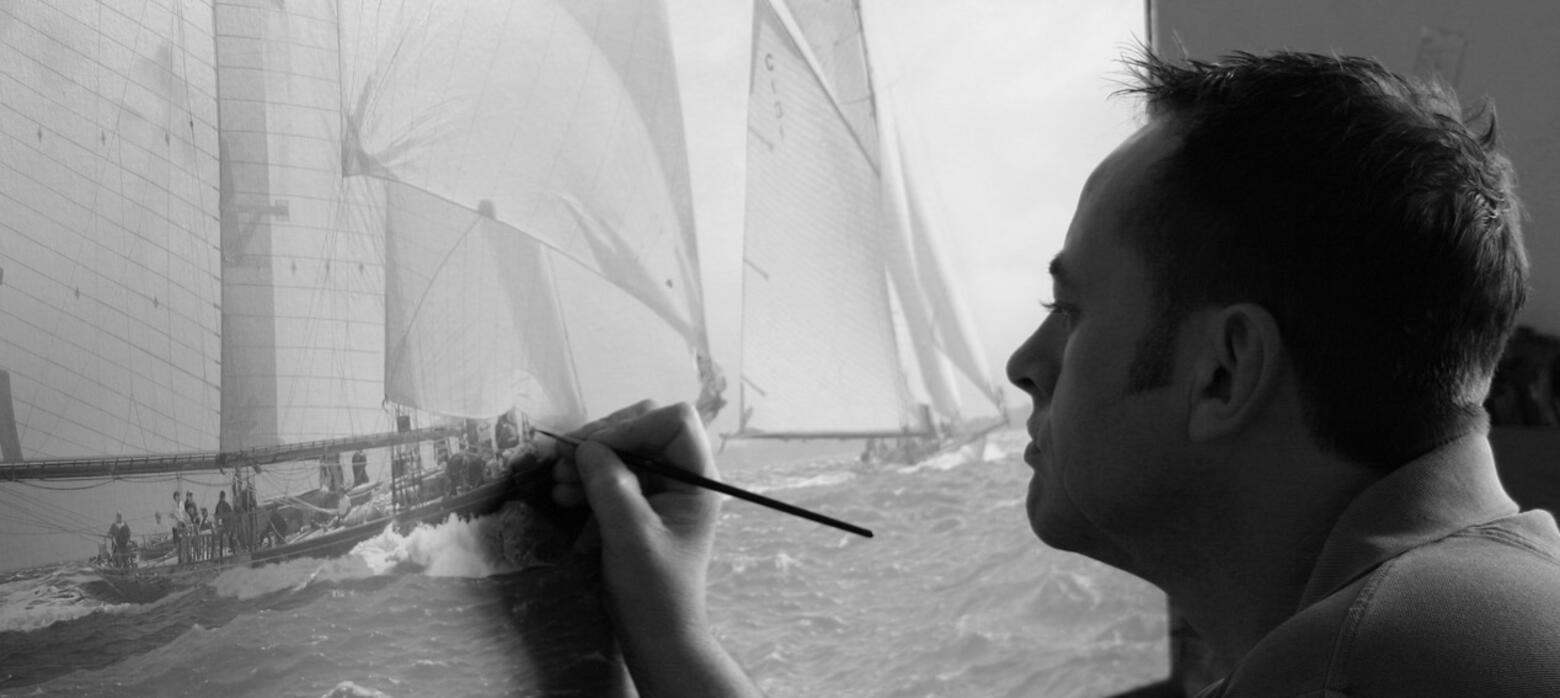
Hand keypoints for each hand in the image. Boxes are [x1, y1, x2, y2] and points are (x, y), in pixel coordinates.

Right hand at [550, 401, 758, 696]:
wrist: (655, 636)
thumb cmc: (654, 590)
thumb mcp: (630, 536)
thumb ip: (611, 486)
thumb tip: (587, 448)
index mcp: (697, 479)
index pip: (673, 421)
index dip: (632, 426)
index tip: (594, 451)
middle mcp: (682, 477)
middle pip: (643, 428)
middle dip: (601, 441)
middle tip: (563, 462)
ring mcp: (660, 490)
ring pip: (623, 451)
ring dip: (587, 462)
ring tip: (558, 484)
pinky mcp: (639, 505)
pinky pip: (612, 476)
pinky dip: (587, 482)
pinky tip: (565, 498)